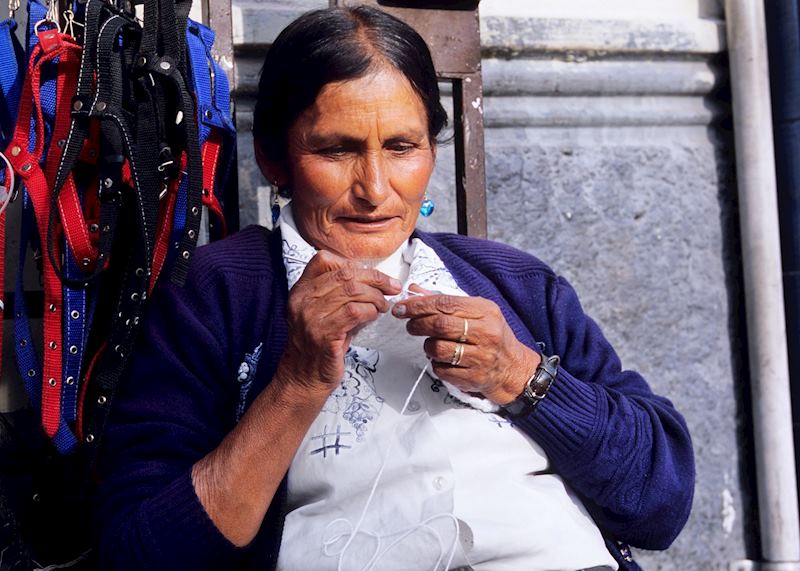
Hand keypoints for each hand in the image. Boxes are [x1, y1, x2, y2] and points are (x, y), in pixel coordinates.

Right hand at [276, 251, 401, 396]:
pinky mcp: (324, 334)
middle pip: (344, 273)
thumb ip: (340, 295)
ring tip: (384, 305)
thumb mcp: (323, 314)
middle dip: (375, 278)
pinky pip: (355, 311)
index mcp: (300, 291)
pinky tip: (374, 316)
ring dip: (376, 296)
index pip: (323, 260)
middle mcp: (302, 300)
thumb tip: (374, 281)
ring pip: (352, 290)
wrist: (304, 378)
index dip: (352, 263)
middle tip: (392, 287)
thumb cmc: (319, 346)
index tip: (371, 274)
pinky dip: (370, 311)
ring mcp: (311, 317)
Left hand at [392, 288, 540, 403]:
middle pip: (439, 325)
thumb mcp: (476, 313)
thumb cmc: (492, 337)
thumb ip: (445, 302)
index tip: (402, 308)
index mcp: (486, 311)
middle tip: (410, 325)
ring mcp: (481, 357)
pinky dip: (435, 364)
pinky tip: (444, 360)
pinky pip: (441, 369)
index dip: (419, 305)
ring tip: (432, 344)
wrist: (514, 369)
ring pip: (437, 348)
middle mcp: (486, 333)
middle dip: (417, 324)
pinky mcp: (473, 378)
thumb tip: (414, 291)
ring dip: (427, 346)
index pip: (445, 303)